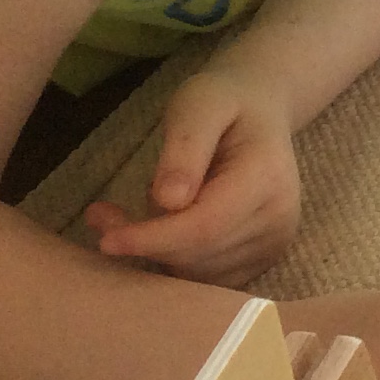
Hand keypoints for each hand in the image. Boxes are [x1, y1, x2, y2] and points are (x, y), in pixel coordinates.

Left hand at [86, 67, 299, 286]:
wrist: (261, 111)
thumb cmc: (224, 101)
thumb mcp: (198, 104)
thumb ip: (185, 147)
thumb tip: (168, 201)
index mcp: (267, 178)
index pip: (205, 225)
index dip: (153, 238)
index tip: (106, 239)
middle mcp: (279, 218)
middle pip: (199, 253)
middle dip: (145, 242)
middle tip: (100, 215)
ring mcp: (273, 243)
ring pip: (199, 271)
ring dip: (156, 252)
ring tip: (126, 215)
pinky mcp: (262, 258)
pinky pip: (207, 278)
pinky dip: (174, 260)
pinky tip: (159, 231)